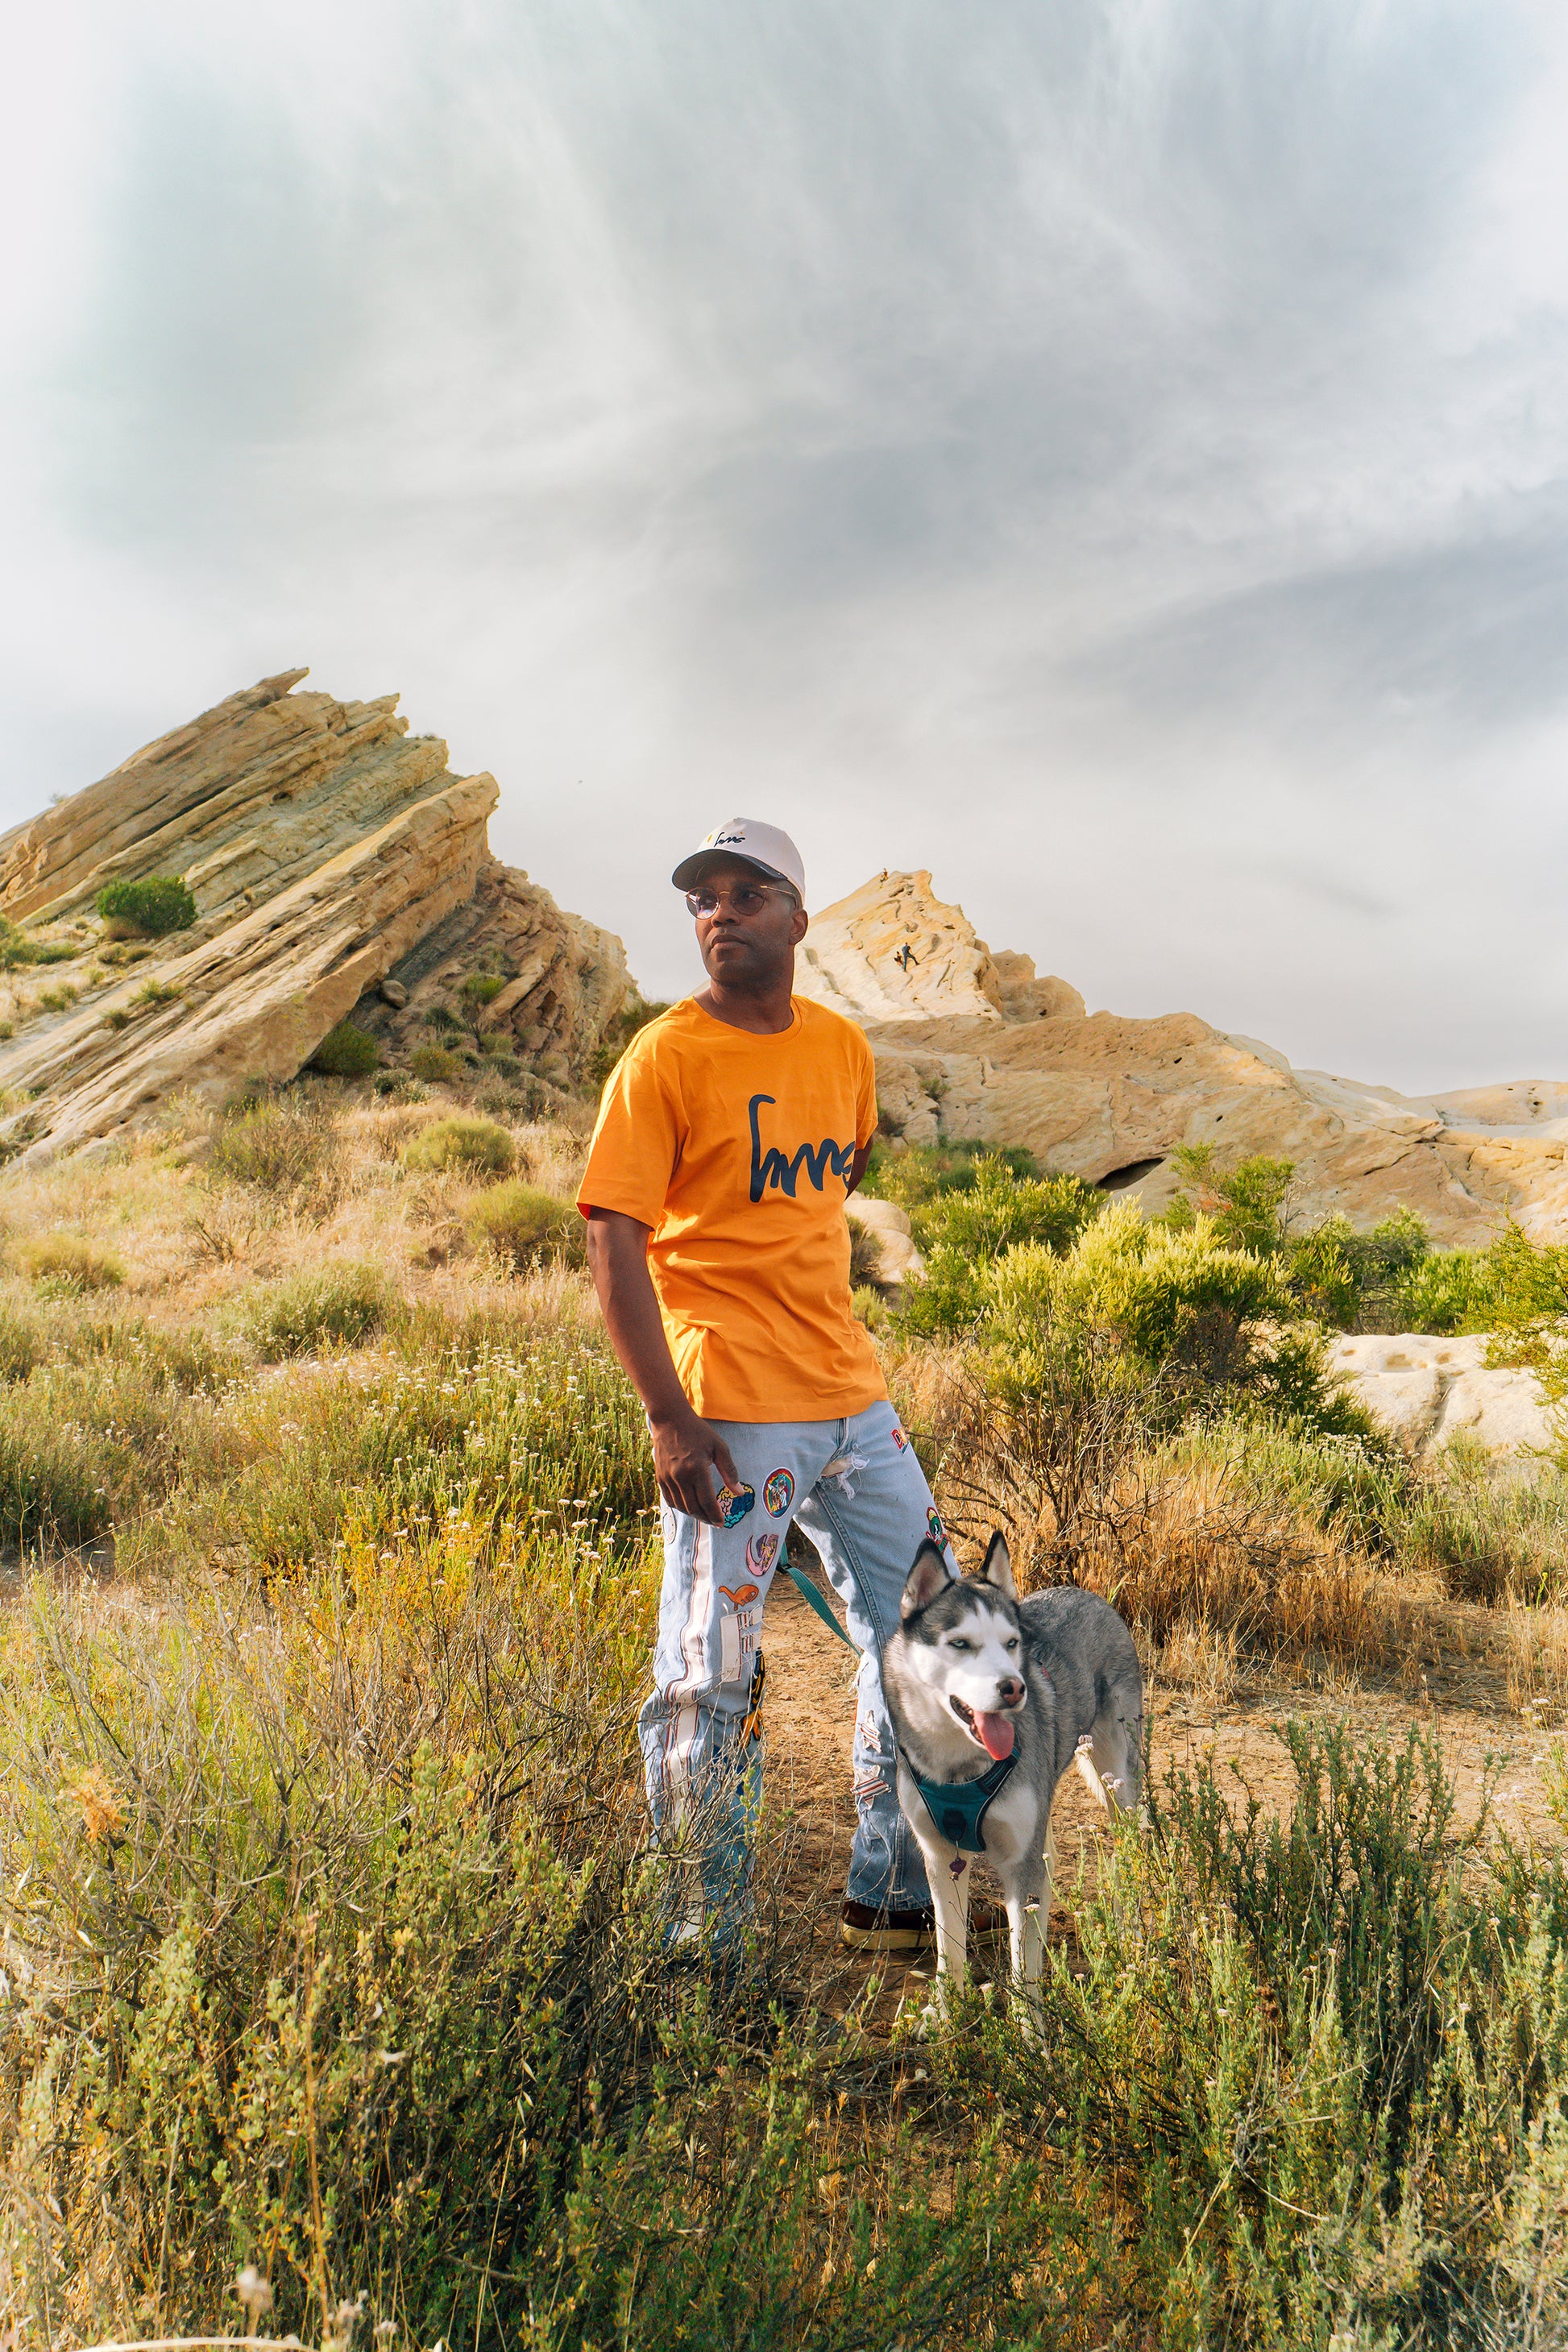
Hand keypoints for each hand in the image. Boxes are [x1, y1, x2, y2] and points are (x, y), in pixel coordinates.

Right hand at [650, 1410, 742, 1524]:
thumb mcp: (719, 1447)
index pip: (707, 1501)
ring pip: (681, 1506)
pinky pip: (670, 1499)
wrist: (669, 1420)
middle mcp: (680, 1476)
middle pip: (693, 1507)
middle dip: (705, 1518)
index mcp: (696, 1469)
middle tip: (715, 1522)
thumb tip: (739, 1493)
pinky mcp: (660, 1477)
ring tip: (704, 1516)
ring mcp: (667, 1478)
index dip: (715, 1515)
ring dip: (693, 1515)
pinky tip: (689, 1506)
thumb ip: (730, 1471)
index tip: (722, 1523)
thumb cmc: (697, 1431)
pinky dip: (681, 1507)